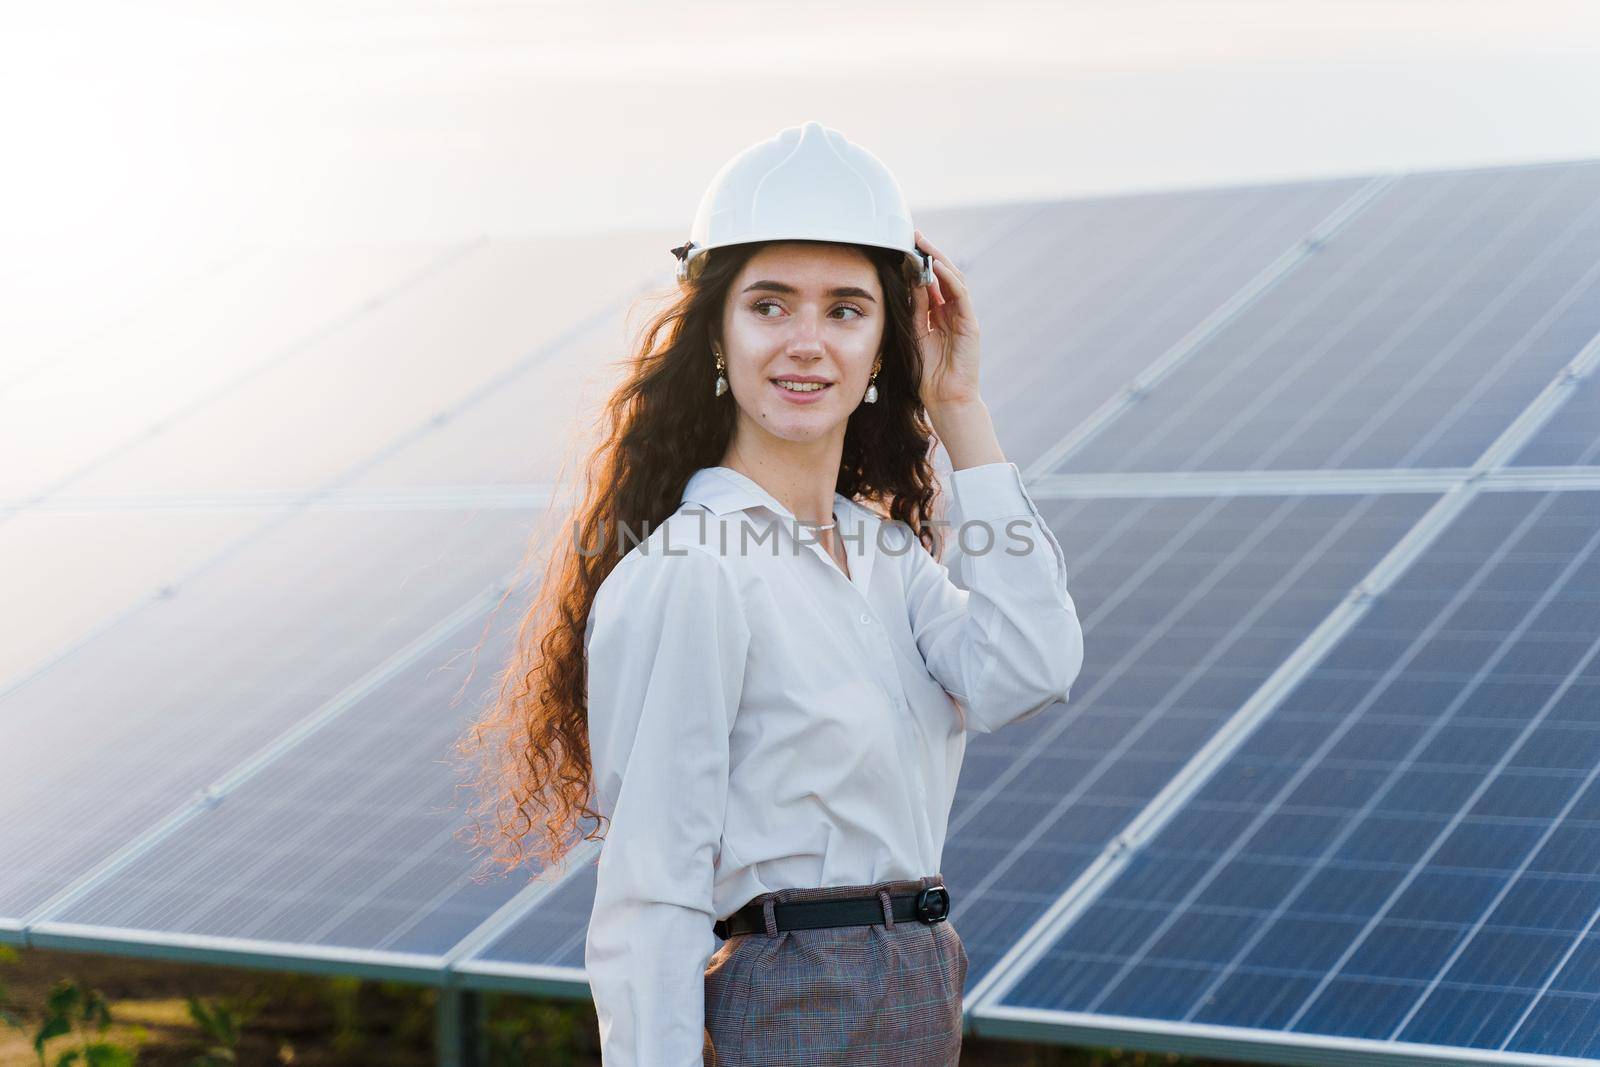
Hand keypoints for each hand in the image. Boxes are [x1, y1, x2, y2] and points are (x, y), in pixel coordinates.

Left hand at [911, 229, 982, 411]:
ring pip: (953, 280)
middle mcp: (952, 311)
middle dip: (929, 254)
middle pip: (943, 275)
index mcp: (938, 314)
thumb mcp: (914, 334)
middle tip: (914, 235)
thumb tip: (910, 281)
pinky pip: (960, 295)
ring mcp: (963, 316)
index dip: (919, 263)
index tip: (903, 245)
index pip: (930, 281)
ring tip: (923, 244)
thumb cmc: (927, 373)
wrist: (944, 398)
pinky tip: (937, 267)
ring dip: (939, 260)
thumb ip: (914, 309)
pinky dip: (949, 279)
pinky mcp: (970, 324)